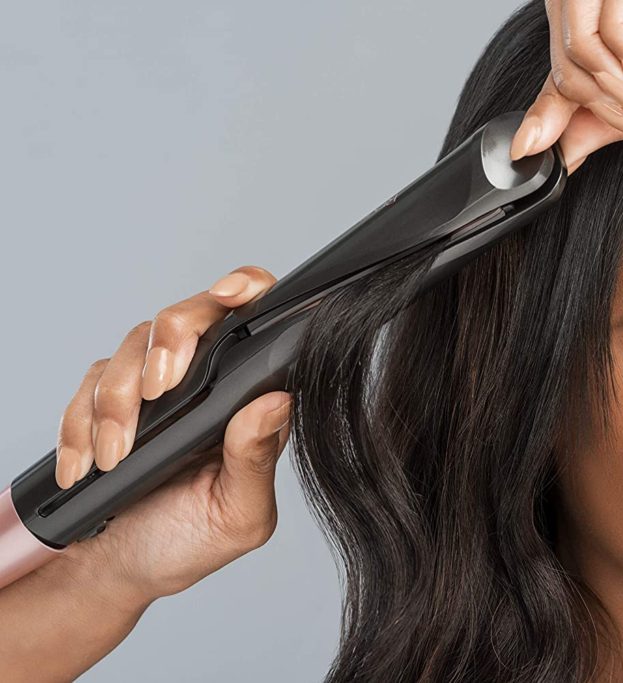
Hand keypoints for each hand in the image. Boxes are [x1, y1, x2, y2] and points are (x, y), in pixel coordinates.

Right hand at [50, 265, 292, 602]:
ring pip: (131, 349)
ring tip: (118, 456)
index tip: (229, 294)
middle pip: (188, 316)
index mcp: (249, 399)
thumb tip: (278, 401)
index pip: (257, 322)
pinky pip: (87, 384)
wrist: (118, 571)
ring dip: (117, 402)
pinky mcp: (109, 400)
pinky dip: (79, 425)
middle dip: (170, 341)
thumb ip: (257, 460)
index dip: (247, 289)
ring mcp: (155, 388)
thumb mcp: (238, 515)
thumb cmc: (189, 542)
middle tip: (159, 390)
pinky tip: (87, 465)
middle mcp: (207, 382)